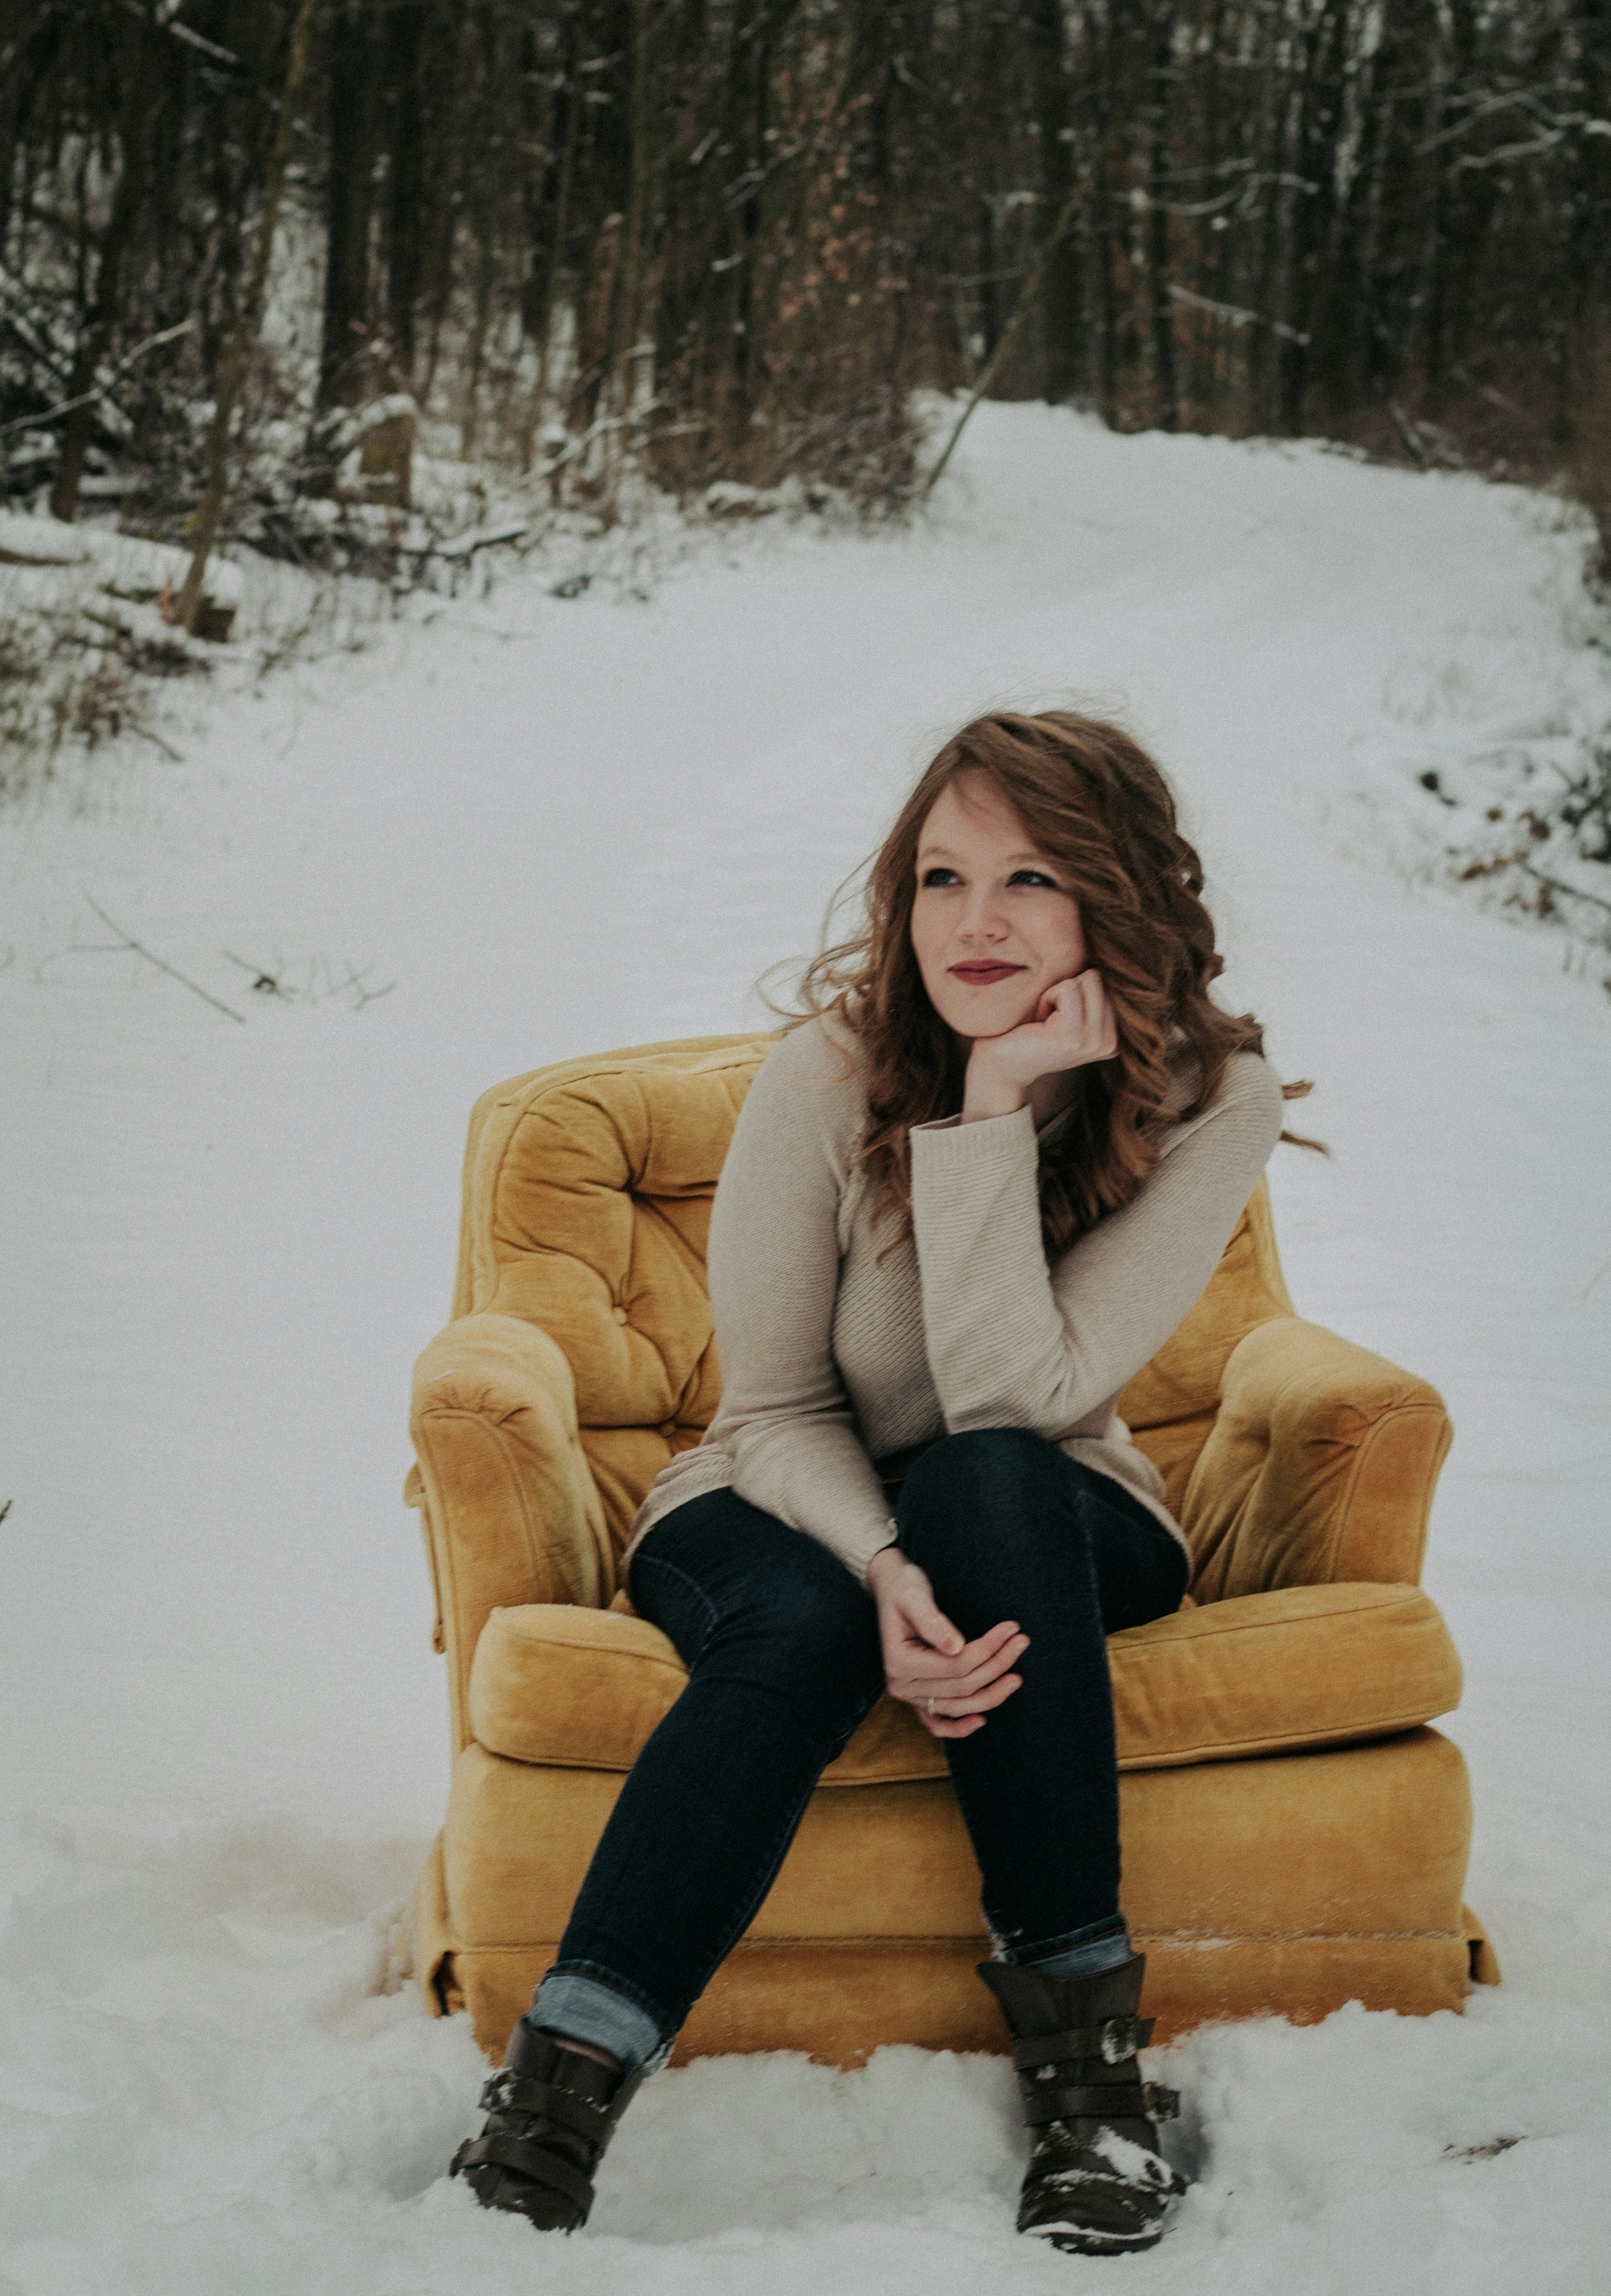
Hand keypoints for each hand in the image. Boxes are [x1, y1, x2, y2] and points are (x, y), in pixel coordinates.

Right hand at [866, 1545, 1027, 1738]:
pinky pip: (937, 1723)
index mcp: (898, 1661)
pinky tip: (982, 1720)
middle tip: (1022, 1642)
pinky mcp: (917, 1698)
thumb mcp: (914, 1597)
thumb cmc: (904, 1589)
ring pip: (957, 1706)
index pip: (955, 1664)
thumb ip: (932, 1622)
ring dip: (990, 1695)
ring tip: (1017, 1678)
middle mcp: (901, 1685)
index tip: (1011, 1628)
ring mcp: (909, 1695)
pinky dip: (959, 1728)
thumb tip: (956, 1647)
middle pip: (961, 1685)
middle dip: (996, 1665)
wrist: (891, 1590)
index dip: (988, 1649)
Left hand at [961, 969, 1116, 1121]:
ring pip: (1085, 980)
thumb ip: (1090, 996)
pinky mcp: (1072, 1034)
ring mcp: (1092, 1041)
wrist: (999, 1065)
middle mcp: (1108, 1043)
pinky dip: (1047, 997)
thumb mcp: (1069, 1014)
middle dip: (1067, 990)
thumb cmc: (1028, 1033)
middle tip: (1048, 1019)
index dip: (1074, 994)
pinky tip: (1038, 1022)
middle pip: (1096, 979)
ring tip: (1043, 1022)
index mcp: (1111, 1038)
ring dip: (1056, 993)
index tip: (1056, 1020)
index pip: (1103, 984)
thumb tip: (1106, 953)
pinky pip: (1068, 988)